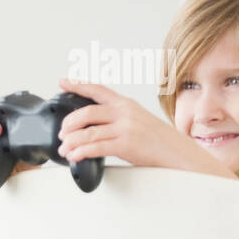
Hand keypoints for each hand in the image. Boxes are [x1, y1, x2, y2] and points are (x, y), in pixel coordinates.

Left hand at [55, 78, 220, 175]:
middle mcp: (124, 112)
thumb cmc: (157, 140)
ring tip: (64, 150)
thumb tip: (97, 126)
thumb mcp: (137, 120)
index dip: (78, 84)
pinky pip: (97, 147)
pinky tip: (74, 157)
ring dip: (71, 142)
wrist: (177, 152)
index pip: (98, 89)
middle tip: (61, 134)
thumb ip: (118, 119)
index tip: (63, 81)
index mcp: (125, 104)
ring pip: (89, 132)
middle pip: (87, 112)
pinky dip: (81, 152)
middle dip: (69, 124)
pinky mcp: (126, 144)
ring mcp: (125, 128)